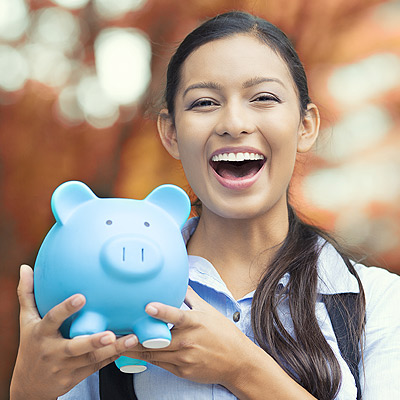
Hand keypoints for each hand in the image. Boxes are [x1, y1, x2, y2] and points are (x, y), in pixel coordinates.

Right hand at [10, 265, 137, 399]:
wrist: (29, 386)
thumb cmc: (31, 345)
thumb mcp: (26, 321)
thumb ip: (27, 294)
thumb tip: (24, 268)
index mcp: (42, 333)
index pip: (52, 319)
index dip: (66, 309)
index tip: (81, 297)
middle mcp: (53, 351)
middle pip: (74, 347)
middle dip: (93, 341)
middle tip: (111, 333)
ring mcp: (65, 366)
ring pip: (92, 358)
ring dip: (113, 349)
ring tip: (132, 339)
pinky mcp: (75, 377)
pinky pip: (97, 366)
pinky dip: (113, 356)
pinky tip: (130, 347)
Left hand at [122, 286, 253, 386]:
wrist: (237, 362)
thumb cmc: (224, 334)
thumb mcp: (209, 311)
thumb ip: (191, 297)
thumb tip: (180, 281)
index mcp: (195, 323)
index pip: (176, 316)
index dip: (162, 311)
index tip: (148, 306)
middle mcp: (188, 341)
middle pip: (156, 340)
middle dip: (135, 336)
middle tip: (116, 330)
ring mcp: (184, 358)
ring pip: (153, 354)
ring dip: (134, 349)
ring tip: (116, 343)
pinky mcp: (182, 371)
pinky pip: (159, 364)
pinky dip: (146, 358)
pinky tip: (133, 353)